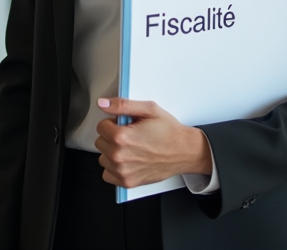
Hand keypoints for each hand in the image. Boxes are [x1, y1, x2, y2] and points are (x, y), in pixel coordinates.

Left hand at [93, 97, 212, 187]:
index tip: (125, 125)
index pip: (101, 126)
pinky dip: (114, 168)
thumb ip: (122, 105)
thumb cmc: (169, 132)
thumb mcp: (148, 109)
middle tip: (130, 135)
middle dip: (112, 136)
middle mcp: (120, 156)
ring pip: (103, 157)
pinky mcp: (127, 182)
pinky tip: (128, 160)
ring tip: (130, 148)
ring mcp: (123, 171)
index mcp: (122, 137)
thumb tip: (103, 104)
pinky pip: (108, 174)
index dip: (113, 122)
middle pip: (100, 141)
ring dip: (112, 152)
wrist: (185, 151)